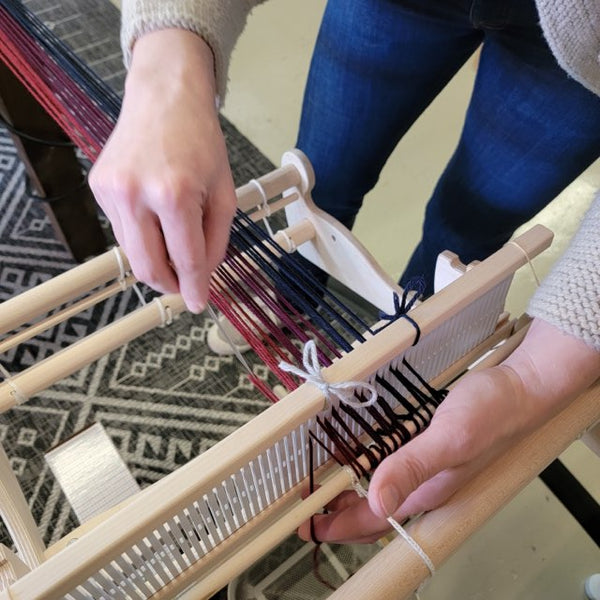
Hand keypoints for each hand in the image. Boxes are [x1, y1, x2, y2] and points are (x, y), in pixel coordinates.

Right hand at [89, 30, 236, 312]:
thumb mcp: (225, 192)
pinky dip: (143, 237)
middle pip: (149, 267)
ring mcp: (112, 192)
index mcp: (174, 195)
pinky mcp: (99, 188)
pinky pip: (122, 231)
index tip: (197, 303)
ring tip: (176, 251)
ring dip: (156, 262)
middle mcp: (136, 195)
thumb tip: (203, 275)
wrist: (165, 97)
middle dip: (170, 285)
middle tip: (185, 286)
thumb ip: (216, 240)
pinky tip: (156, 220)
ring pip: (133, 253)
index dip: (194, 287)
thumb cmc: (202, 142)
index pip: (186, 259)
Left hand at [298, 318, 599, 543]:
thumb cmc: (488, 413)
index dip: (339, 529)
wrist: (518, 388)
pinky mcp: (430, 447)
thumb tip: (378, 504)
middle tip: (309, 506)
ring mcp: (430, 468)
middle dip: (341, 516)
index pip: (375, 523)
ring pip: (383, 492)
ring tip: (326, 489)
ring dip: (354, 495)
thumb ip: (412, 469)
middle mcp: (426, 486)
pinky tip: (361, 457)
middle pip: (376, 513)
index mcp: (428, 492)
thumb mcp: (447, 439)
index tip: (306, 526)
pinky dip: (371, 469)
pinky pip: (393, 468)